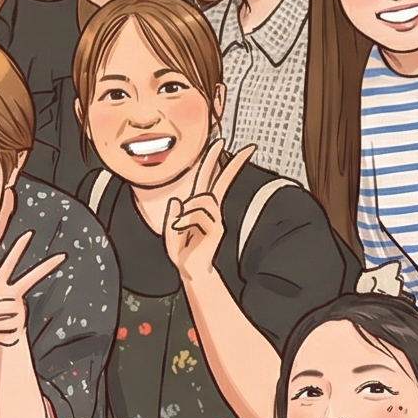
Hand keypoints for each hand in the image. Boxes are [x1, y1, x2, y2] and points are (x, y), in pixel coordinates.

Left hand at [0, 232, 66, 348]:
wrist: (1, 337)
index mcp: (1, 284)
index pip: (9, 264)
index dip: (18, 249)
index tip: (29, 234)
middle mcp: (13, 293)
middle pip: (30, 279)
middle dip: (45, 267)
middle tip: (62, 256)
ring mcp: (17, 307)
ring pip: (0, 309)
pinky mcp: (18, 321)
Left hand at [162, 143, 253, 282]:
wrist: (191, 272)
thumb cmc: (182, 253)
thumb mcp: (170, 232)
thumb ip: (172, 215)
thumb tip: (177, 200)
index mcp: (199, 207)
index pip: (208, 179)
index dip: (214, 161)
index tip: (222, 144)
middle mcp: (210, 210)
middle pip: (222, 182)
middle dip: (233, 164)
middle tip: (248, 149)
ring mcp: (216, 219)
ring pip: (201, 200)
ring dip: (187, 211)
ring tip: (179, 228)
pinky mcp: (217, 229)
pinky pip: (198, 215)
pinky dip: (185, 221)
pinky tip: (181, 231)